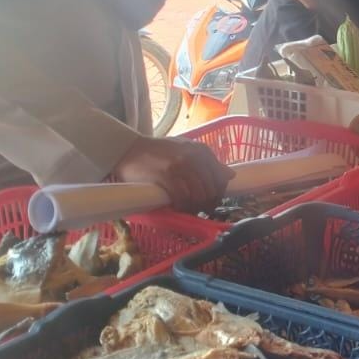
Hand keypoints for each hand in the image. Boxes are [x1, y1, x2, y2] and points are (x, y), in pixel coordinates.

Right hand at [110, 135, 232, 210]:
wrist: (127, 149)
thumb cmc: (157, 151)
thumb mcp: (186, 150)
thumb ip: (207, 162)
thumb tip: (230, 176)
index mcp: (201, 151)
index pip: (221, 178)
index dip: (218, 194)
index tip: (209, 202)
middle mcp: (194, 157)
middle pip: (211, 190)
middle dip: (206, 204)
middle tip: (197, 209)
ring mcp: (180, 165)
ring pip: (198, 196)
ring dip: (194, 208)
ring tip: (186, 209)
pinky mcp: (166, 175)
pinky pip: (182, 198)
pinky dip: (182, 207)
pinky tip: (176, 207)